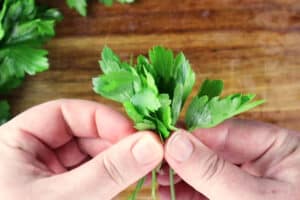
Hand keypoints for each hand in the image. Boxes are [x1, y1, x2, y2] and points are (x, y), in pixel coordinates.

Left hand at [0, 99, 162, 199]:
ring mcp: (50, 172)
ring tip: (147, 167)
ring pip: (93, 154)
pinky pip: (94, 175)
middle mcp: (34, 152)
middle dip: (117, 142)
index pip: (65, 113)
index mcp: (18, 140)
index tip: (135, 134)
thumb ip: (108, 170)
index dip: (103, 119)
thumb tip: (152, 144)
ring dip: (120, 160)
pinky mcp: (65, 190)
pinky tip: (134, 180)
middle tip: (149, 153)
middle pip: (83, 133)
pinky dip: (114, 177)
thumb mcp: (64, 199)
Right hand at [161, 119, 299, 199]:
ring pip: (205, 170)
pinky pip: (207, 190)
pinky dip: (186, 191)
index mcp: (278, 146)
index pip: (226, 131)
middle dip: (181, 155)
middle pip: (211, 149)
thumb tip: (175, 143)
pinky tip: (167, 190)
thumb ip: (214, 171)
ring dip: (179, 174)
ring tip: (155, 175)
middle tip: (153, 159)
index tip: (163, 140)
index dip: (191, 134)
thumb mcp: (256, 198)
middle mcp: (261, 159)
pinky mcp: (235, 197)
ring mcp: (247, 180)